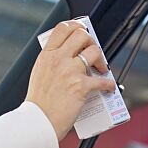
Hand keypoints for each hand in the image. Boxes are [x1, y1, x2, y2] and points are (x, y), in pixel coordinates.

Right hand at [26, 21, 116, 139]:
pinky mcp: (81, 86)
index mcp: (46, 55)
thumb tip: (68, 54)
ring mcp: (70, 71)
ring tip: (101, 69)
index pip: (63, 28)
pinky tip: (109, 87)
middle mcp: (58, 59)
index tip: (83, 30)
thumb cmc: (39, 102)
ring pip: (94, 52)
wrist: (38, 122)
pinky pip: (102, 79)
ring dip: (102, 60)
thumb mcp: (39, 73)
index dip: (77, 25)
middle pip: (81, 35)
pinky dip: (109, 84)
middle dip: (91, 41)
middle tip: (93, 52)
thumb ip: (52, 61)